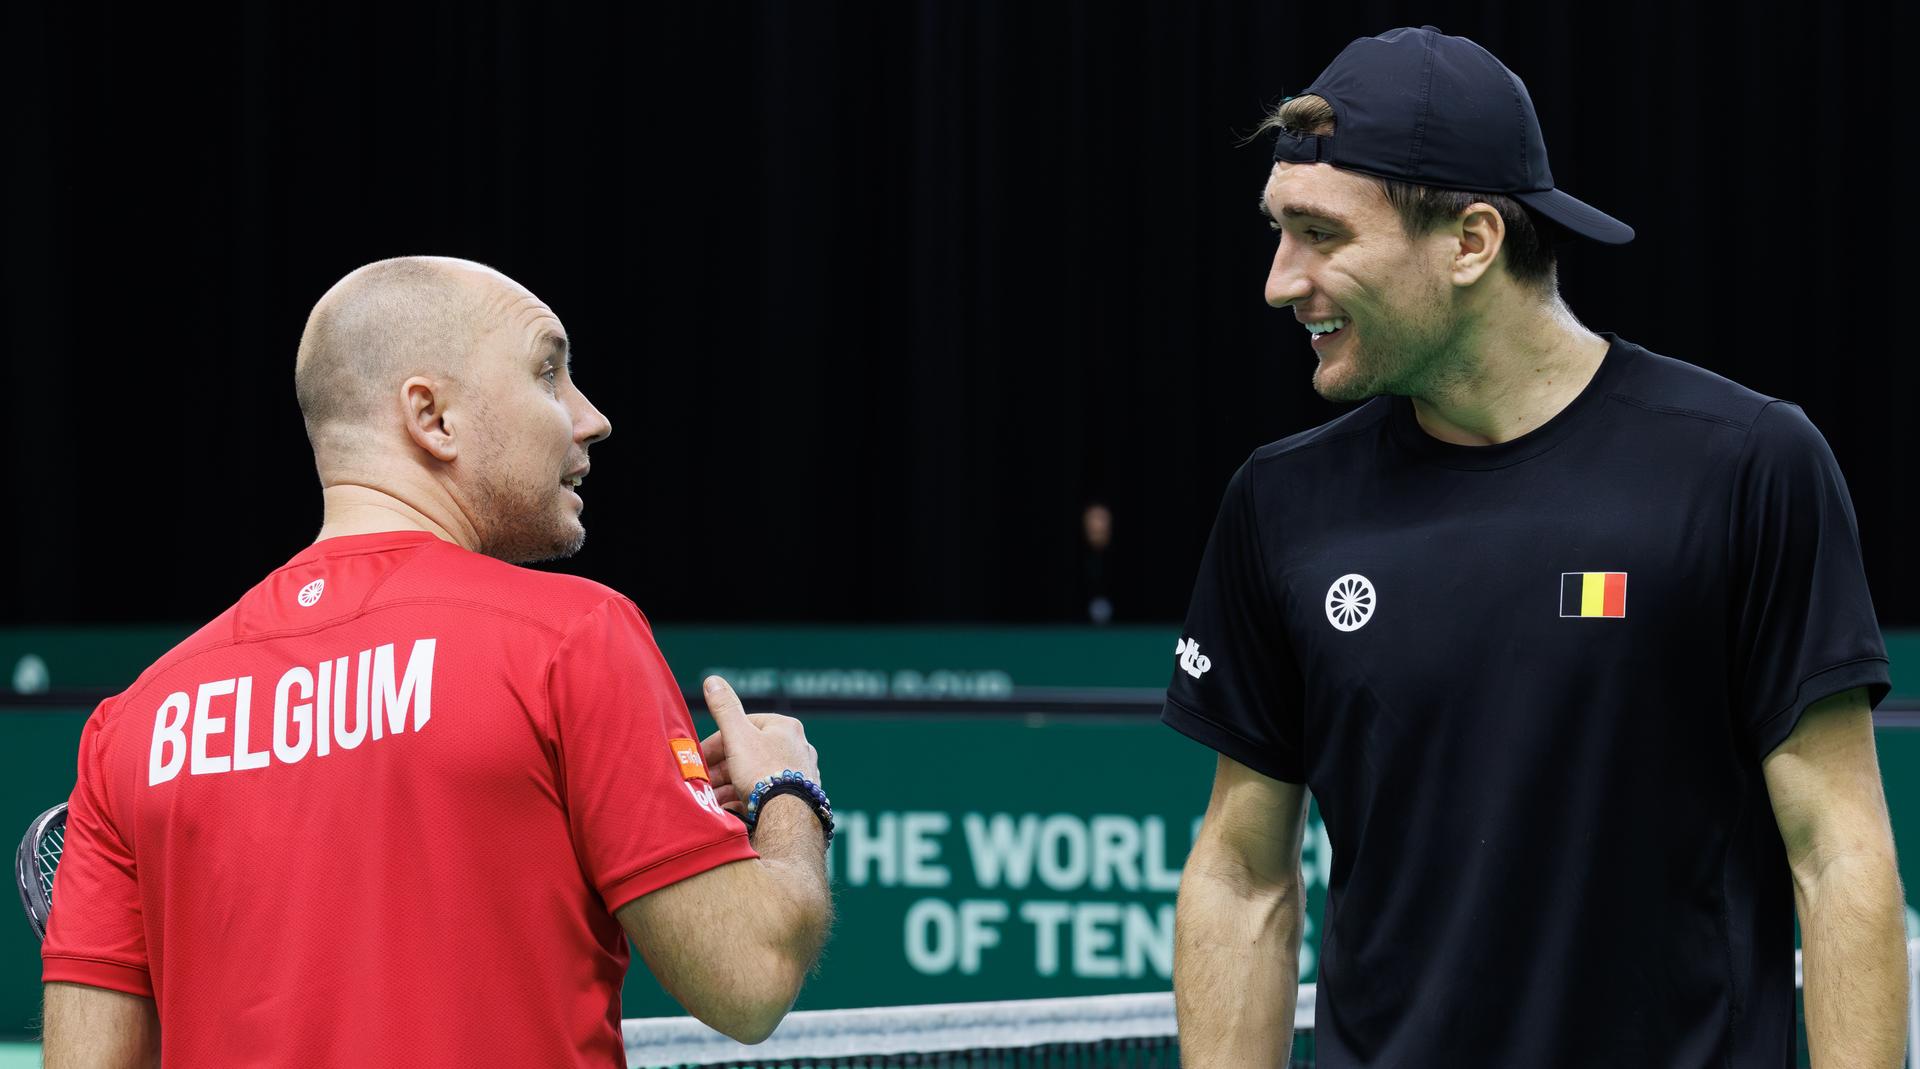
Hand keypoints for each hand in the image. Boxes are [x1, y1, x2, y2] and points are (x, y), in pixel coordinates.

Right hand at [698, 676, 819, 813]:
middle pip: (750, 754)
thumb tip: (713, 680)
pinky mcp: (799, 799)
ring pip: (758, 776)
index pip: (744, 728)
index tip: (700, 759)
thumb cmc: (763, 772)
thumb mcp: (737, 736)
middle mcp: (797, 748)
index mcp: (785, 727)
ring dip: (731, 787)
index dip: (717, 743)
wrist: (787, 816)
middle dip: (722, 769)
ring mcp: (800, 774)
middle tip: (704, 782)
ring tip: (713, 800)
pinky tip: (732, 811)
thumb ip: (724, 708)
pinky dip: (748, 801)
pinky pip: (768, 796)